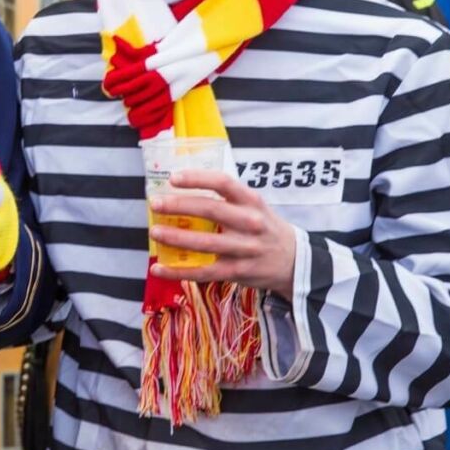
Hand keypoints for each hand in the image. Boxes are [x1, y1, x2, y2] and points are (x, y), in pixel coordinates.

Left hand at [148, 169, 297, 299]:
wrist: (295, 262)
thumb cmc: (265, 228)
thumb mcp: (254, 207)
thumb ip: (226, 199)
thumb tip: (181, 191)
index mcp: (251, 201)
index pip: (223, 182)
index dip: (197, 178)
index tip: (173, 178)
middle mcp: (250, 222)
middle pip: (210, 210)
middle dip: (178, 206)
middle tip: (155, 203)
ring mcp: (244, 248)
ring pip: (204, 243)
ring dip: (175, 237)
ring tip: (154, 232)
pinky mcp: (238, 271)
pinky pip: (204, 272)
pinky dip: (178, 271)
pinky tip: (158, 268)